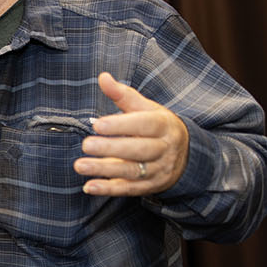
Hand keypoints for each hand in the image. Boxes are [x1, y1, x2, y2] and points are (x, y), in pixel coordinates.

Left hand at [75, 72, 189, 195]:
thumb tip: (103, 77)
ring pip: (133, 171)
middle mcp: (164, 148)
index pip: (144, 125)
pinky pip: (129, 189)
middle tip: (85, 145)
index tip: (98, 125)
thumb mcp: (145, 108)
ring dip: (104, 170)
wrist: (186, 154)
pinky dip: (109, 189)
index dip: (121, 125)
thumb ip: (123, 95)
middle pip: (139, 150)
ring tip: (79, 165)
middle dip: (111, 148)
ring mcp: (159, 169)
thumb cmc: (156, 125)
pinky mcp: (150, 186)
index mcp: (163, 125)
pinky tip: (89, 186)